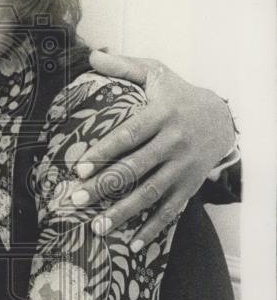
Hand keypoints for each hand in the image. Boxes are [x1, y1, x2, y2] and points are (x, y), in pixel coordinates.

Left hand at [70, 50, 235, 247]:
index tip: (78, 168)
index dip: (103, 151)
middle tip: (76, 199)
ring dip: (124, 212)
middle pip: (135, 168)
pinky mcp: (189, 186)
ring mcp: (183, 168)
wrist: (222, 119)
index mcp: (162, 115)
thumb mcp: (156, 74)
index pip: (129, 135)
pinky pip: (171, 211)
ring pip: (151, 194)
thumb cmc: (178, 95)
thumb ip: (124, 66)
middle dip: (104, 186)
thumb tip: (91, 54)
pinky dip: (153, 229)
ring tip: (97, 227)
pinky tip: (133, 245)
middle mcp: (173, 143)